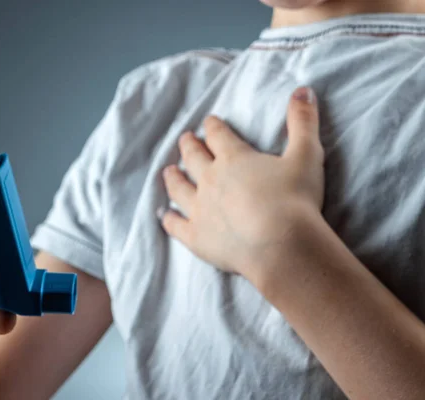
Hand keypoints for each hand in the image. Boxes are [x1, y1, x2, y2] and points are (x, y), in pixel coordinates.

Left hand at [160, 87, 323, 278]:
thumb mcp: (306, 155)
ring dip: (173, 178)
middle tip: (185, 139)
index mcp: (234, 158)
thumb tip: (303, 89)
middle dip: (189, 146)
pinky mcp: (196, 237)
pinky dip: (169, 219)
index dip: (213, 127)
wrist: (281, 246)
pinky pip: (175, 225)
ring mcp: (199, 209)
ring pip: (179, 188)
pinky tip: (164, 216)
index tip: (209, 122)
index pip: (218, 135)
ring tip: (169, 171)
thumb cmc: (295, 200)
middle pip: (194, 157)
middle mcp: (210, 180)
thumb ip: (303, 122)